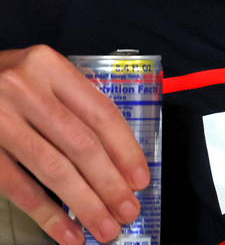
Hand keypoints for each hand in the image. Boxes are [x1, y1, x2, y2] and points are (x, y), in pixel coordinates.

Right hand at [0, 46, 149, 244]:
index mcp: (50, 67)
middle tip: (128, 212)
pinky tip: (67, 232)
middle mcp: (26, 90)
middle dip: (110, 184)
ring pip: (53, 169)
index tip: (140, 180)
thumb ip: (73, 104)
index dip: (125, 150)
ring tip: (104, 228)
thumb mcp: (41, 77)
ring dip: (84, 204)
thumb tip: (116, 158)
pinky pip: (18, 187)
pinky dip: (47, 213)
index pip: (100, 113)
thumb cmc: (7, 83)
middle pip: (81, 144)